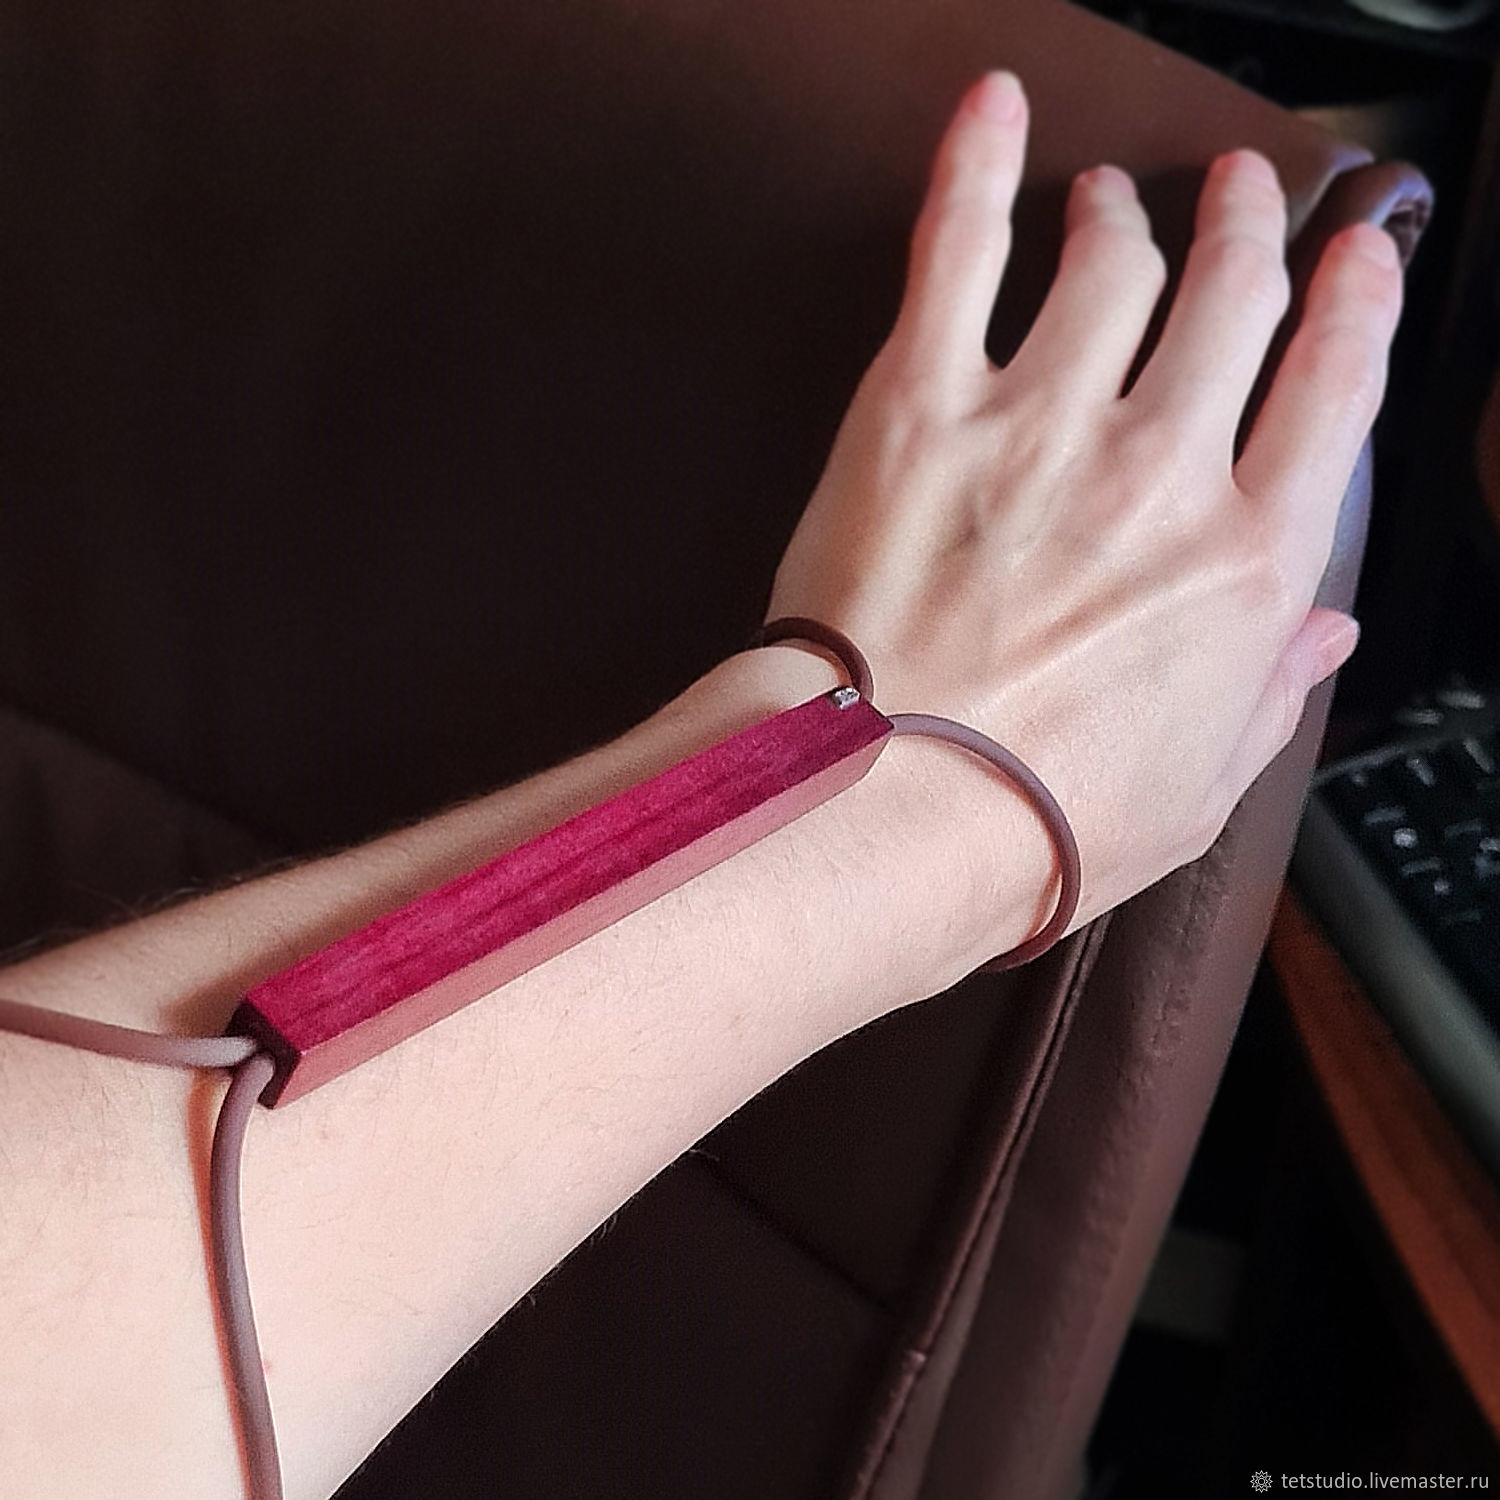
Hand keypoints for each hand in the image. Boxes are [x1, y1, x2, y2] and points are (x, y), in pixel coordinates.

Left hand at [761, 70, 1402, 928]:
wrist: (893, 813)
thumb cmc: (1037, 823)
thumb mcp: (1198, 787)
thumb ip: (1269, 691)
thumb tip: (1321, 633)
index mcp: (1243, 561)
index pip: (1334, 387)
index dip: (1357, 303)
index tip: (1357, 262)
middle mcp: (1160, 468)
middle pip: (1235, 299)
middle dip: (1249, 231)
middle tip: (1243, 198)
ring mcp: (1040, 422)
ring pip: (1110, 264)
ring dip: (1123, 214)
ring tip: (1114, 198)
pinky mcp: (921, 408)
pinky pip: (958, 251)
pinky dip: (977, 168)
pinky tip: (992, 110)